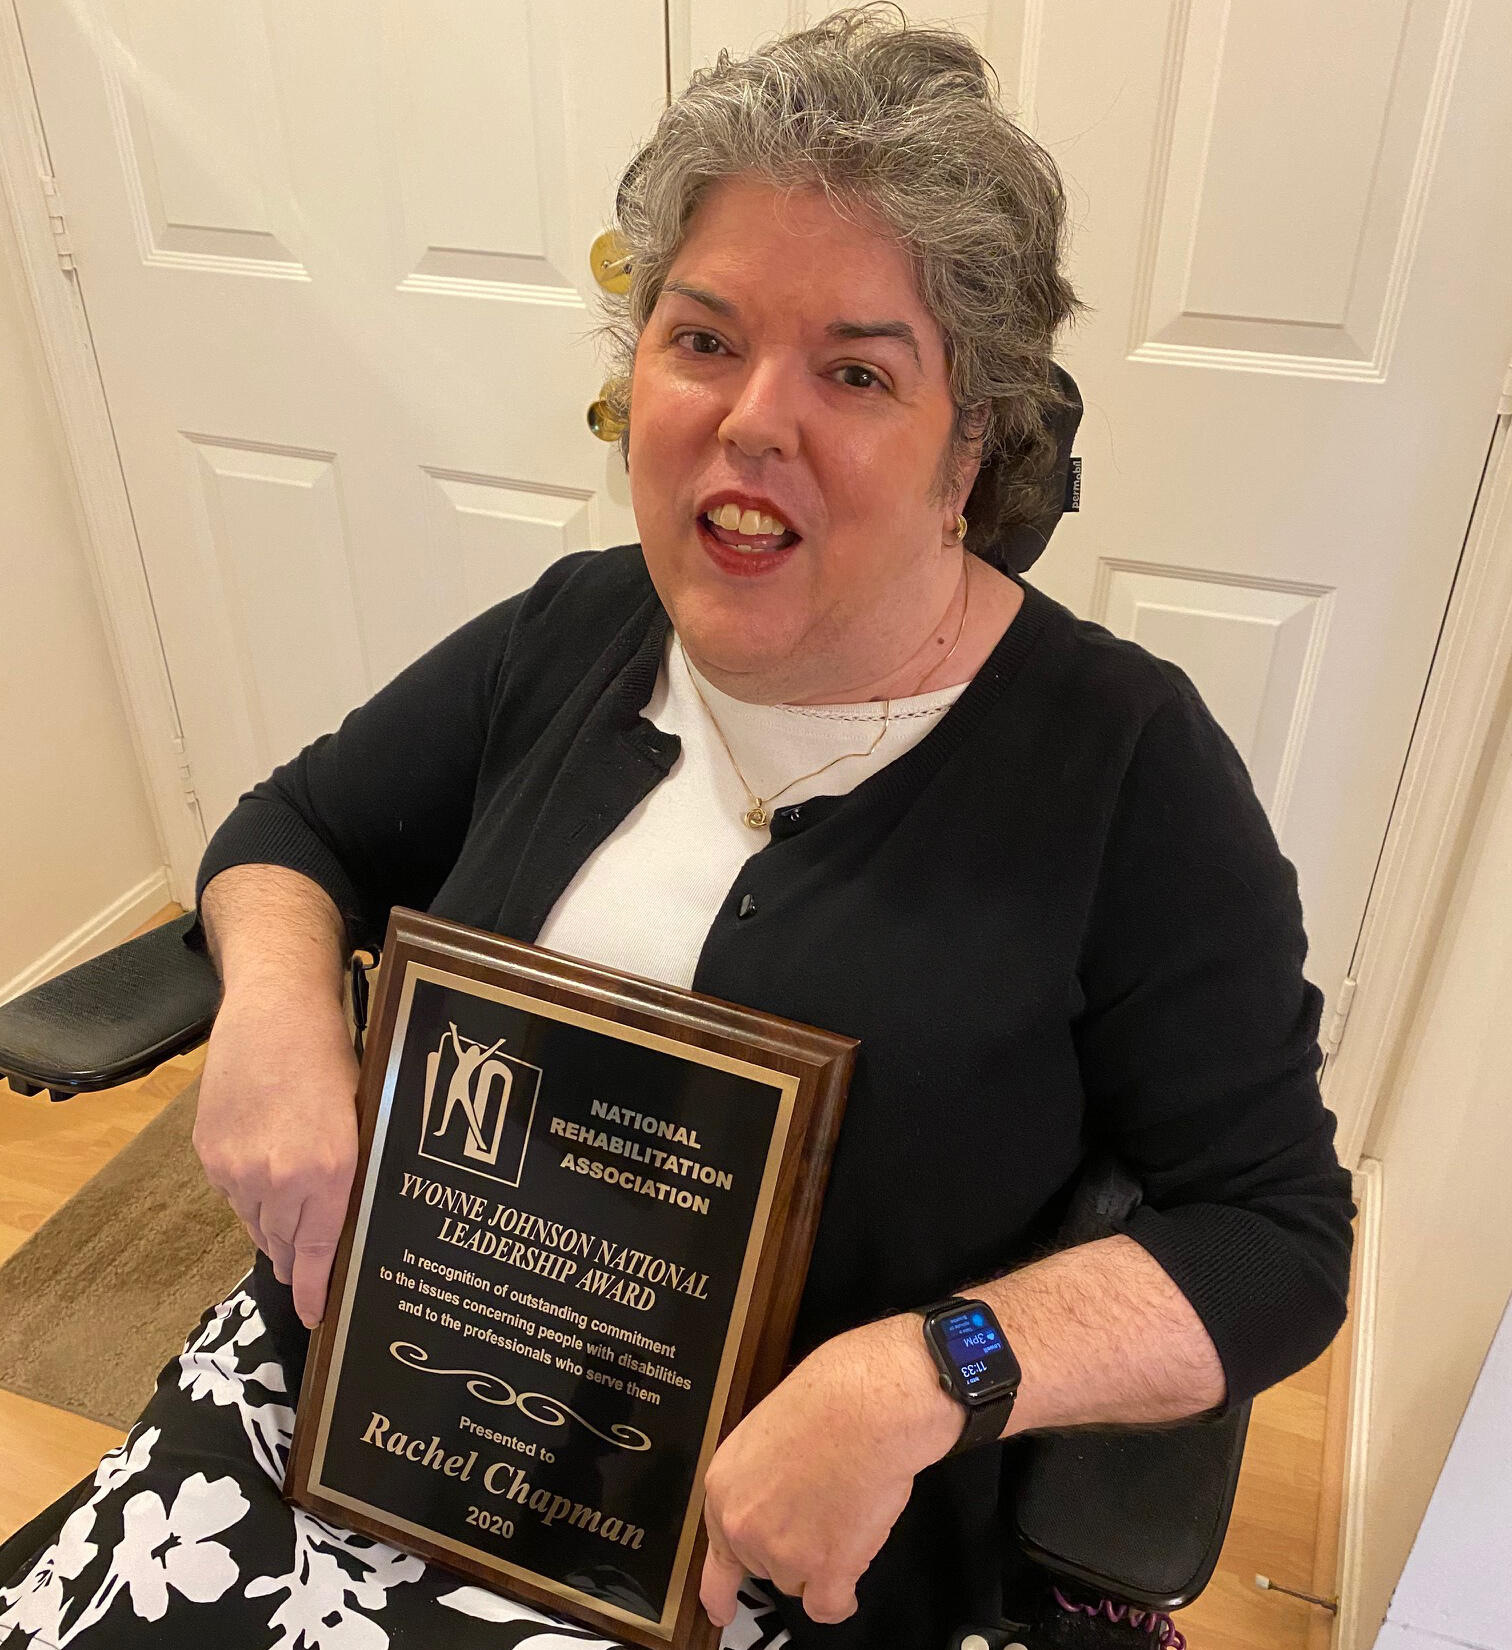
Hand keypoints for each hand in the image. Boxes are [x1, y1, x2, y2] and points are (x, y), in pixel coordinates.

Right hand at [192, 984, 358, 1327]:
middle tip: (301, 1260)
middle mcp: (281, 1178)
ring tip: (283, 1205)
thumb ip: (347, 1173)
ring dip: (269, 1220)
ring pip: (253, 1219)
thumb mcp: (360, 1119)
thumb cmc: (332, 1058)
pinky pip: (229, 1190)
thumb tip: (341, 1221)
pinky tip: (260, 1164)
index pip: (317, 1253)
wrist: (277, 1013)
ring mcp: (238, 1167)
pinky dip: (245, 1188)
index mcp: (330, 1172)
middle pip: (281, 1242)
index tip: (312, 1316)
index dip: (311, 1290)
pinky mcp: (209, 1151)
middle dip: (292, 1254)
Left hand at [699, 1316, 960, 1626]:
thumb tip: (774, 1503)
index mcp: (725, 1487)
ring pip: (800, 1582)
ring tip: (843, 1508)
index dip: (721, 1589)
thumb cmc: (828, 1404)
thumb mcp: (766, 1435)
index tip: (722, 1608)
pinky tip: (850, 1573)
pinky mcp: (824, 1570)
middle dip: (793, 1547)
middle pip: (766, 1566)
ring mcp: (781, 1552)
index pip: (718, 1553)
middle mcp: (743, 1525)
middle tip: (820, 1511)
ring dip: (824, 1559)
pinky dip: (842, 1595)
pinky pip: (828, 1606)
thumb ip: (759, 1482)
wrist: (865, 1408)